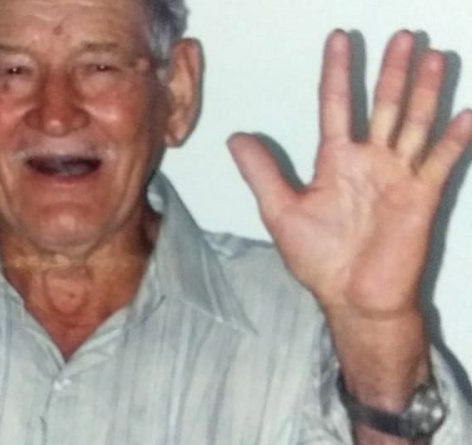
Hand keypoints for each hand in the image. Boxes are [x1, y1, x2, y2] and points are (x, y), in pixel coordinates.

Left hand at [228, 31, 471, 320]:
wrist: (351, 299)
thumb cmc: (318, 259)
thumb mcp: (281, 211)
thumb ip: (262, 172)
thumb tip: (235, 137)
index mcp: (336, 160)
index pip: (336, 104)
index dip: (338, 72)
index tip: (339, 39)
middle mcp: (370, 161)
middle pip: (384, 105)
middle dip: (393, 71)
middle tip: (403, 36)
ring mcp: (398, 176)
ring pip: (414, 123)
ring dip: (425, 91)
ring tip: (434, 55)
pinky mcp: (421, 197)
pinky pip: (440, 162)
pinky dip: (453, 138)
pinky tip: (465, 112)